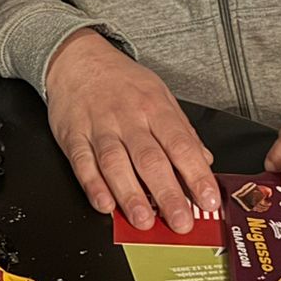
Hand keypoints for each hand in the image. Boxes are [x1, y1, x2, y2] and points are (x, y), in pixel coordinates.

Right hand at [46, 30, 217, 232]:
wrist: (78, 59)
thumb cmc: (122, 82)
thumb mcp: (160, 96)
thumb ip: (182, 131)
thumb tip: (204, 162)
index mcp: (155, 108)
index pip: (181, 145)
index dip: (196, 174)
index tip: (208, 199)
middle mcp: (128, 118)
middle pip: (150, 159)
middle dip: (167, 194)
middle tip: (180, 221)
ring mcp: (99, 127)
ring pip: (116, 163)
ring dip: (130, 195)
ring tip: (144, 220)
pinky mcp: (73, 136)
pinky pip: (83, 163)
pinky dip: (93, 186)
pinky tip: (105, 205)